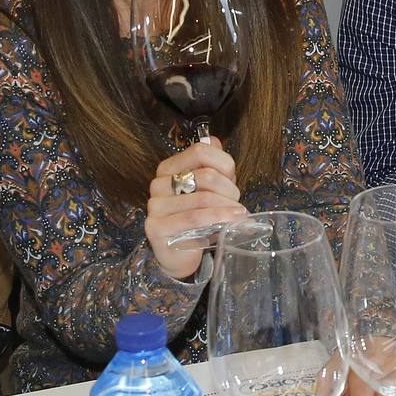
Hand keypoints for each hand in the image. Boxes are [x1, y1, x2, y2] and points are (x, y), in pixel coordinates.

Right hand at [145, 139, 246, 279]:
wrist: (180, 254)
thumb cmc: (196, 219)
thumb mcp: (208, 189)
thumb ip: (212, 165)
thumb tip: (214, 140)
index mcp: (169, 168)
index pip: (200, 150)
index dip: (224, 162)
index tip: (233, 179)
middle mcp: (158, 184)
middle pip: (205, 175)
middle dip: (229, 190)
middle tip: (238, 204)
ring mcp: (155, 206)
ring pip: (202, 198)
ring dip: (228, 207)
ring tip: (239, 214)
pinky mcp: (156, 227)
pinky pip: (194, 218)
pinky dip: (218, 218)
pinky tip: (233, 221)